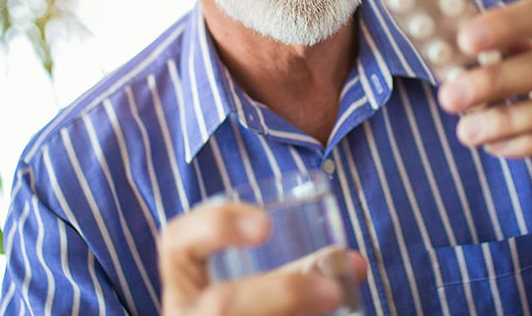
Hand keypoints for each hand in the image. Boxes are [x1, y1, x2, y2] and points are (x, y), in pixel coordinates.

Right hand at [159, 201, 367, 315]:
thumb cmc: (246, 304)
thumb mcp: (259, 285)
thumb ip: (299, 271)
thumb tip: (354, 263)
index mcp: (184, 280)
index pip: (177, 241)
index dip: (214, 226)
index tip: (265, 224)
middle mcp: (184, 313)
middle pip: (220, 305)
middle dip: (282, 293)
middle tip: (332, 290)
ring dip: (291, 307)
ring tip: (335, 299)